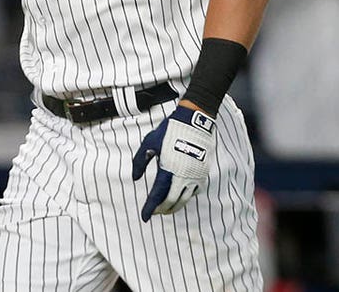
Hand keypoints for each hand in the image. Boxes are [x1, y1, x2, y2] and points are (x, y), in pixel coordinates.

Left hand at [132, 104, 214, 220]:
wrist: (194, 121)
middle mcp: (182, 176)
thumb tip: (135, 178)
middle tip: (154, 212)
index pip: (157, 196)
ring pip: (184, 199)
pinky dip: (185, 197)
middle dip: (161, 209)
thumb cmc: (169, 131)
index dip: (150, 208)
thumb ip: (140, 162)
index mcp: (167, 170)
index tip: (145, 217)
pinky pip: (194, 191)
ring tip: (166, 209)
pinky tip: (180, 196)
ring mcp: (195, 175)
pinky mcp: (203, 173)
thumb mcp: (149, 144)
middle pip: (171, 201)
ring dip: (174, 206)